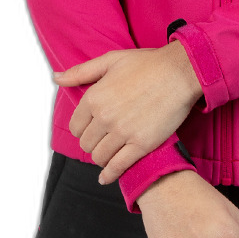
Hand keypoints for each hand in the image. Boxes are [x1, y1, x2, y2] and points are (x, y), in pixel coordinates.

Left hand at [53, 43, 202, 184]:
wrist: (181, 72)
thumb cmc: (149, 64)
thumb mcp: (111, 60)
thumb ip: (82, 71)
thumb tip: (57, 77)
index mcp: (95, 97)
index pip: (75, 126)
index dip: (83, 128)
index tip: (92, 128)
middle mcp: (105, 117)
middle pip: (86, 143)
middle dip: (93, 142)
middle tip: (103, 140)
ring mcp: (123, 132)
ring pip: (99, 157)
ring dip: (102, 157)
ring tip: (109, 153)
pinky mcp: (141, 145)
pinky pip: (118, 167)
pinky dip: (109, 175)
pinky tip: (106, 177)